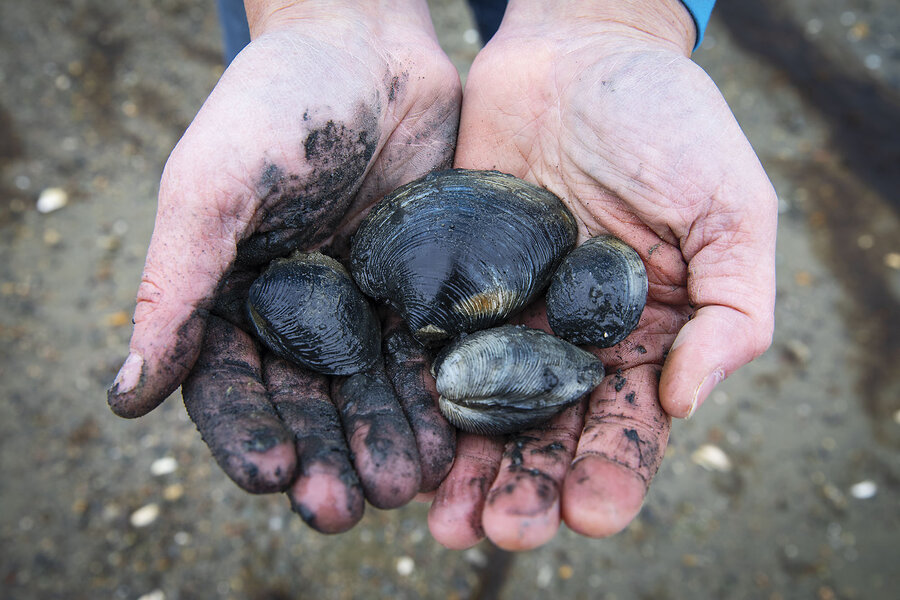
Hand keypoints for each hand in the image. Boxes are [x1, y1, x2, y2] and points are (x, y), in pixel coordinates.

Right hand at [107, 0, 459, 532]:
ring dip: (384, 441)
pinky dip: (438, 396)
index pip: (230, 387)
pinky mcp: (419, 289)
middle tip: (346, 508)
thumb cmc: (277, 103)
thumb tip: (127, 393)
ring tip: (405, 486)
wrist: (370, 48)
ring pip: (370, 390)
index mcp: (230, 297)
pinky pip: (427, 352)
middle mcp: (296, 313)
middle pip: (307, 403)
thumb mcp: (213, 186)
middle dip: (325, 455)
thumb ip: (174, 285)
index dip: (249, 435)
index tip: (274, 476)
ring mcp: (360, 304)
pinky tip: (454, 437)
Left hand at [426, 0, 776, 549]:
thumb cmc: (669, 123)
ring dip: (469, 470)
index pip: (630, 427)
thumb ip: (733, 308)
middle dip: (529, 488)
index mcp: (644, 339)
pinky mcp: (451, 286)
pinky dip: (422, 400)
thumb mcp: (730, 208)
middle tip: (504, 533)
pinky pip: (433, 351)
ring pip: (486, 411)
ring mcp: (508, 317)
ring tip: (446, 523)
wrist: (578, 54)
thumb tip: (685, 403)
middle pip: (549, 434)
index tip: (589, 512)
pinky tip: (407, 442)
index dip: (612, 472)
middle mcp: (571, 343)